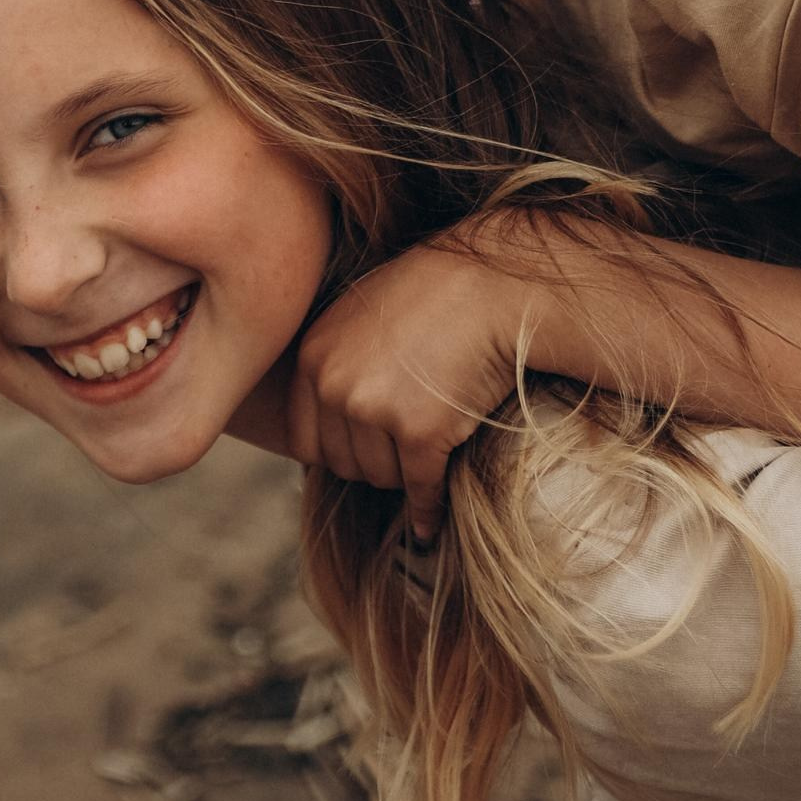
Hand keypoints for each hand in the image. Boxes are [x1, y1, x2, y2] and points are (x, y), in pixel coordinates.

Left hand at [286, 236, 525, 538]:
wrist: (494, 281)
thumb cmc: (435, 293)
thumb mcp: (363, 315)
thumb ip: (335, 365)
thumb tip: (319, 433)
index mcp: (314, 357)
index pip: (306, 441)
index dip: (339, 449)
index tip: (368, 446)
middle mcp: (335, 384)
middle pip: (345, 465)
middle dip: (376, 461)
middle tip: (408, 442)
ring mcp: (375, 408)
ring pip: (382, 479)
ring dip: (406, 473)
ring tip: (431, 442)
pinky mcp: (420, 430)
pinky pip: (419, 490)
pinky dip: (428, 509)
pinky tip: (431, 519)